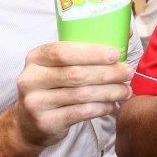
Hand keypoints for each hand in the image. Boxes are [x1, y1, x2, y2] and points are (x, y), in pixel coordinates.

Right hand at [15, 42, 133, 148]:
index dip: (91, 52)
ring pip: (81, 94)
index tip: (115, 54)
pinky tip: (112, 105)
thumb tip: (125, 33)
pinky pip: (80, 113)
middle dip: (107, 73)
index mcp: (35, 58)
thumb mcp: (58, 66)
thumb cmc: (53, 86)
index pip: (63, 51)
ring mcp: (35, 102)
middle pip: (76, 74)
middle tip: (128, 72)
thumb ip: (85, 50)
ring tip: (126, 90)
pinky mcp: (45, 122)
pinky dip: (101, 108)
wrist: (28, 123)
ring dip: (109, 92)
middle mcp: (31, 79)